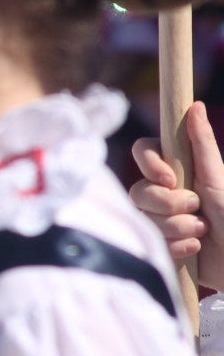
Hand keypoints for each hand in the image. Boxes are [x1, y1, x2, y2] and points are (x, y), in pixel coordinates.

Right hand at [131, 101, 223, 290]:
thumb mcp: (218, 178)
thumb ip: (202, 144)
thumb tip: (193, 106)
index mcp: (177, 170)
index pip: (143, 152)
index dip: (149, 164)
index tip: (169, 178)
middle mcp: (164, 192)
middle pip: (139, 189)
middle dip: (169, 204)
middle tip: (198, 210)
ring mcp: (159, 218)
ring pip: (145, 217)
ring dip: (178, 227)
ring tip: (202, 232)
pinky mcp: (159, 243)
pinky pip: (152, 240)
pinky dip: (178, 246)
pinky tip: (196, 249)